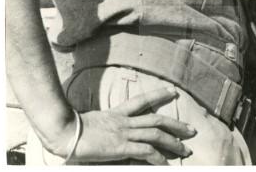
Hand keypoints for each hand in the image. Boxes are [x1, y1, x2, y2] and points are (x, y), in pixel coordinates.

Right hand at [64, 87, 195, 164]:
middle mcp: (124, 121)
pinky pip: (145, 152)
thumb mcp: (90, 124)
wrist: (63, 131)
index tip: (173, 91)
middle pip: (157, 119)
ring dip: (174, 143)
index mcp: (116, 114)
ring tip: (185, 150)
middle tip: (192, 130)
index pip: (142, 100)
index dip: (159, 95)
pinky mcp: (121, 147)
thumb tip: (108, 133)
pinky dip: (157, 158)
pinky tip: (165, 164)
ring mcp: (124, 133)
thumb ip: (102, 126)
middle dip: (177, 125)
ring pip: (156, 135)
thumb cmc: (69, 129)